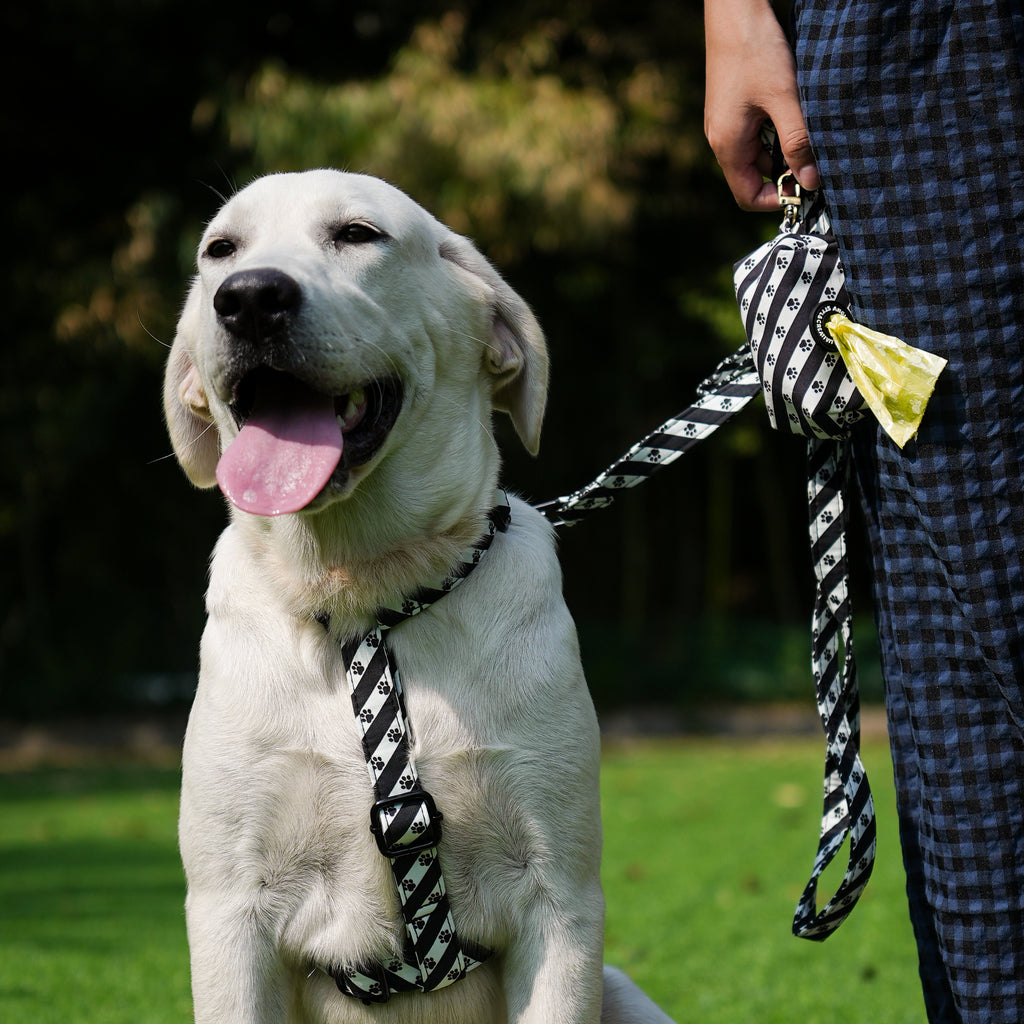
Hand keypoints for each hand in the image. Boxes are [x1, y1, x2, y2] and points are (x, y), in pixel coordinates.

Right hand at [704, 0, 818, 210]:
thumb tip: (812, 181)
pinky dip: (776, 131)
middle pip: (754, 177)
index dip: (778, 199)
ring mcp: (725, 124)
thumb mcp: (784, 99)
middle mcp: (721, 140)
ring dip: (783, 149)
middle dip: (785, 172)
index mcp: (727, 146)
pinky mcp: (732, 109)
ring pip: (757, 154)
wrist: (734, 10)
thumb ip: (798, 142)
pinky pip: (755, 134)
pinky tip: (792, 111)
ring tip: (806, 128)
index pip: (748, 196)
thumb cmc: (756, 51)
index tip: (807, 185)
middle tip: (815, 156)